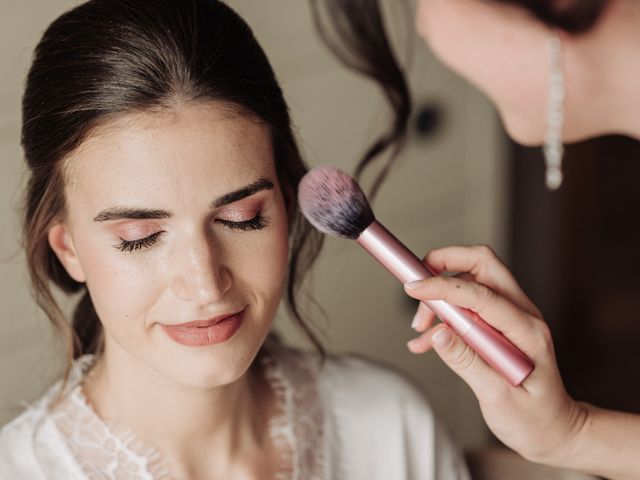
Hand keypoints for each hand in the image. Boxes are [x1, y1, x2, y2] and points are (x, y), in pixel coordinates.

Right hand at [404, 245, 587, 464]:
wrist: (553, 431)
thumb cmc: (534, 419)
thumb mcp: (499, 398)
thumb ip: (467, 363)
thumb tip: (438, 335)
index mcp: (527, 331)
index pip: (482, 293)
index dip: (443, 287)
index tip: (414, 289)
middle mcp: (522, 314)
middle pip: (483, 264)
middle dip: (445, 262)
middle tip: (417, 280)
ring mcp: (512, 316)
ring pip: (472, 278)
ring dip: (441, 293)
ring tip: (421, 328)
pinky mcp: (500, 323)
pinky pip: (468, 303)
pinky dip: (444, 313)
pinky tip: (427, 339)